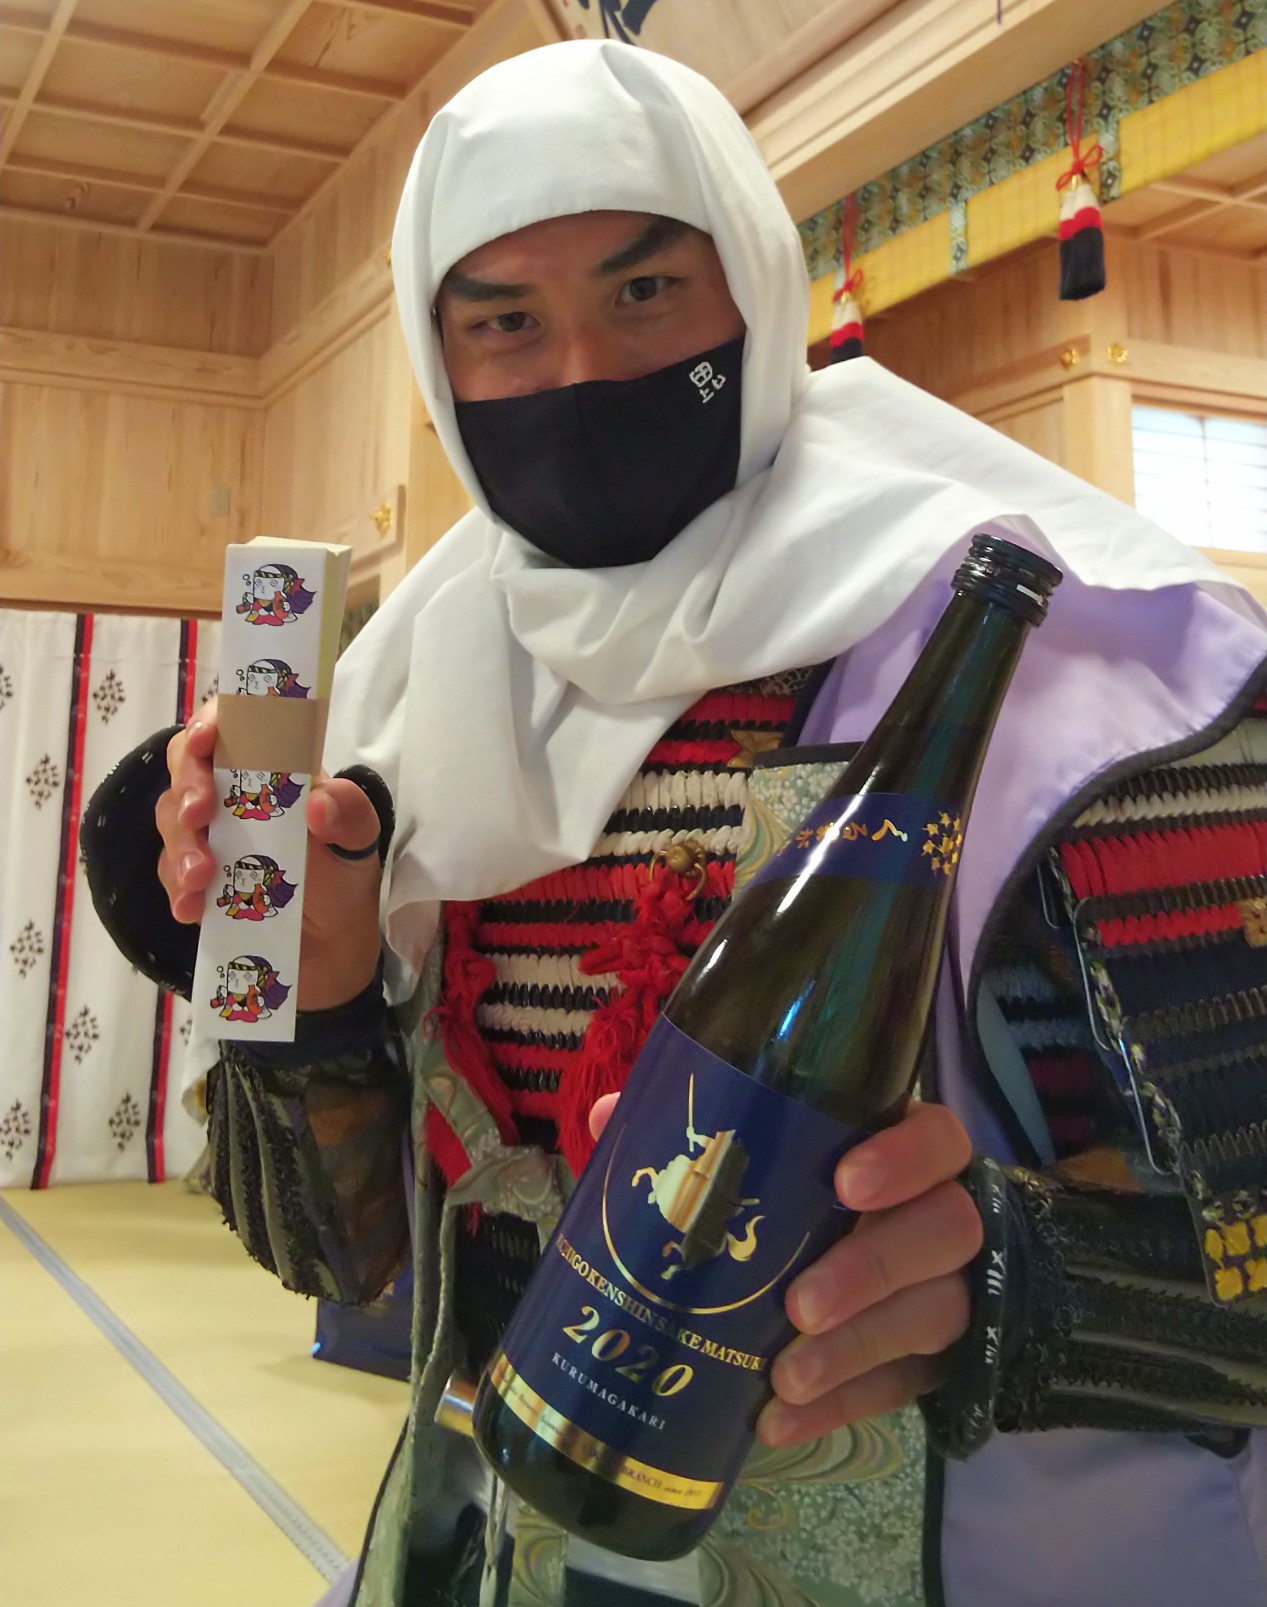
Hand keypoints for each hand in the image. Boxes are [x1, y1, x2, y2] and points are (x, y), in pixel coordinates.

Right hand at [155, 697, 383, 1009]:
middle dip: (187, 784)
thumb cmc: (344, 874)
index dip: (215, 721)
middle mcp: (234, 793)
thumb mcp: (359, 840)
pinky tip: (190, 909)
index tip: (207, 738)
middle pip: (188, 765)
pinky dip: (176, 889)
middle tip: (199, 814)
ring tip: (200, 877)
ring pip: (172, 819)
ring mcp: (210, 835)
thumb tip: (317, 806)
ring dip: (180, 845)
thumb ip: (349, 813)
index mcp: (274, 767)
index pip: (235, 724)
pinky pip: (169, 872)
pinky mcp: (195, 877)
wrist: (333, 947)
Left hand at [588, 1094, 979, 1448]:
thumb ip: (692, 1131)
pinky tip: (779, 1421)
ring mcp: (946, 1291)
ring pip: (934, 1314)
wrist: (861, 1271)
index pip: (937, 1139)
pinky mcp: (934, 1361)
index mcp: (902, 1149)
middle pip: (946, 1230)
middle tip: (800, 1304)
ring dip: (856, 1349)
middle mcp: (938, 1214)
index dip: (904, 1158)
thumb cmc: (796, 1192)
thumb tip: (609, 1115)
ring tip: (785, 1375)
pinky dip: (839, 1406)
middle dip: (872, 1268)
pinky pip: (902, 1388)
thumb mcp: (754, 1153)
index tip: (845, 1183)